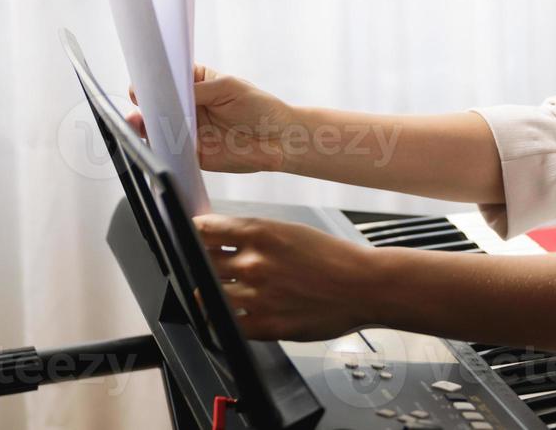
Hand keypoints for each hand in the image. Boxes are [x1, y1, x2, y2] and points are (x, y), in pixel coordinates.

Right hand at [129, 65, 296, 173]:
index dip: (153, 79)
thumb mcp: (230, 88)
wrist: (278, 139)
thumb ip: (200, 89)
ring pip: (156, 127)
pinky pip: (168, 150)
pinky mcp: (190, 152)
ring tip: (138, 122)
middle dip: (145, 102)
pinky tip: (154, 141)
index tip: (144, 82)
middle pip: (157, 102)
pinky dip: (158, 146)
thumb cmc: (260, 107)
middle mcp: (187, 105)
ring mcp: (187, 129)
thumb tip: (171, 93)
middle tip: (140, 103)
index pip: (168, 78)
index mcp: (196, 82)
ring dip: (143, 125)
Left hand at [195, 214, 382, 340]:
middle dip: (200, 264)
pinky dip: (224, 319)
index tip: (191, 237)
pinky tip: (232, 314)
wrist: (364, 286)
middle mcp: (253, 263)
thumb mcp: (292, 232)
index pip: (205, 230)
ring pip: (208, 296)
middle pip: (200, 262)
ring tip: (222, 291)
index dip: (194, 233)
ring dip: (210, 293)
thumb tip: (221, 240)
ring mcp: (256, 296)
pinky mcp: (264, 325)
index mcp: (260, 233)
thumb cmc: (333, 257)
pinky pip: (225, 325)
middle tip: (205, 266)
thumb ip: (255, 237)